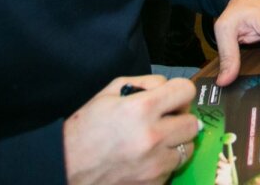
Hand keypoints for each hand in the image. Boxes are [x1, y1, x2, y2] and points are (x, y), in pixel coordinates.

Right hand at [64, 74, 198, 184]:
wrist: (66, 167)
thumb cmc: (85, 129)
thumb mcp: (109, 93)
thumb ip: (143, 84)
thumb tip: (167, 88)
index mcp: (142, 109)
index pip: (186, 91)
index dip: (179, 92)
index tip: (172, 97)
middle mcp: (153, 137)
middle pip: (192, 123)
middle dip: (180, 119)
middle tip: (164, 121)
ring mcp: (154, 164)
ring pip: (187, 148)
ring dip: (174, 143)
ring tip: (153, 142)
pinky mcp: (153, 184)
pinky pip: (172, 169)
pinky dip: (163, 163)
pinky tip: (144, 159)